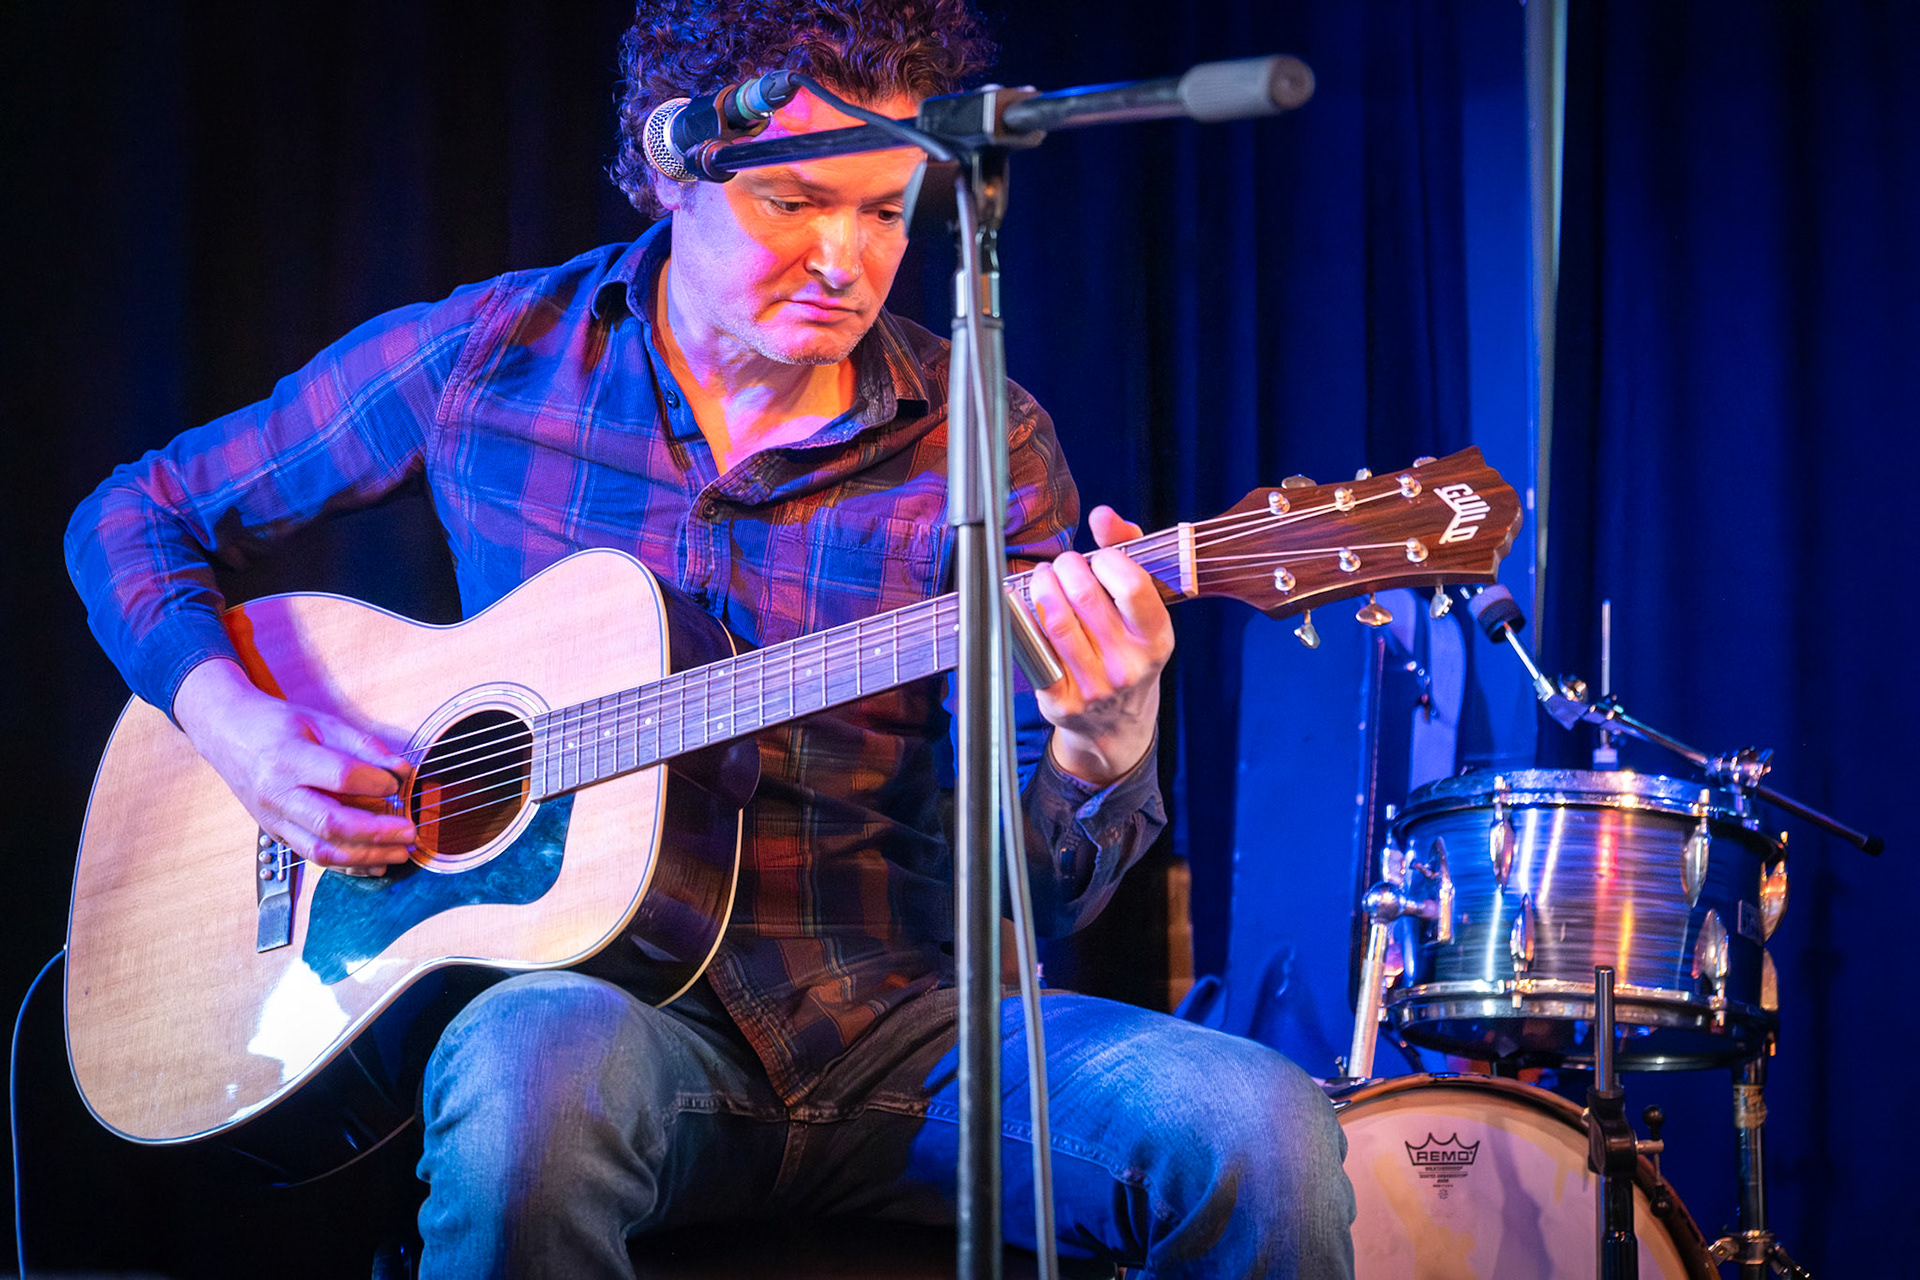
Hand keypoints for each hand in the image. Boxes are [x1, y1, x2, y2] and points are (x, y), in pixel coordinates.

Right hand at [173, 658, 415, 873]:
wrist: (227, 733)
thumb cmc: (277, 725)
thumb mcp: (321, 722)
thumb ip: (363, 745)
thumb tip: (401, 770)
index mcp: (287, 758)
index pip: (340, 776)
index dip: (375, 783)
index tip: (397, 783)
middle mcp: (276, 794)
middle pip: (330, 823)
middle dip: (377, 832)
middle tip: (410, 832)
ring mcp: (273, 819)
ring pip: (321, 851)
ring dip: (366, 857)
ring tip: (400, 853)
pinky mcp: (275, 834)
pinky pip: (312, 858)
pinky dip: (347, 866)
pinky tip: (376, 864)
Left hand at [1025, 506, 1174, 785]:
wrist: (1117, 724)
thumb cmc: (1128, 651)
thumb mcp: (1144, 609)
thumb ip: (1129, 552)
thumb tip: (1104, 515)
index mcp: (1156, 639)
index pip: (1132, 585)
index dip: (1107, 560)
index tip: (1098, 559)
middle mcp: (1129, 665)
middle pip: (1085, 596)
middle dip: (1066, 566)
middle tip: (1062, 564)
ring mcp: (1094, 686)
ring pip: (1056, 619)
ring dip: (1042, 586)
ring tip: (1043, 578)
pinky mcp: (1061, 700)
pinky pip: (1034, 649)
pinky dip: (1022, 619)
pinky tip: (1023, 605)